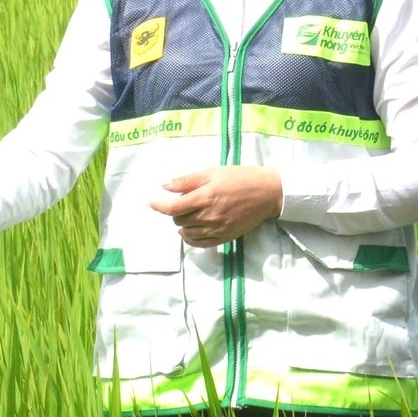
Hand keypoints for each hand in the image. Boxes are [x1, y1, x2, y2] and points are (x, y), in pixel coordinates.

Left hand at [148, 167, 281, 246]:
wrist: (267, 193)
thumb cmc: (239, 178)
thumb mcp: (212, 172)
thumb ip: (187, 181)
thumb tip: (164, 187)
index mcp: (204, 197)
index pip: (173, 208)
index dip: (158, 205)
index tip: (150, 202)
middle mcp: (209, 216)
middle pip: (179, 220)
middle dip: (176, 211)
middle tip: (184, 201)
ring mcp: (217, 229)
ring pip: (187, 233)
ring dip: (183, 224)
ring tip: (188, 214)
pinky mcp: (225, 237)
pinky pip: (200, 244)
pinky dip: (191, 238)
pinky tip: (190, 231)